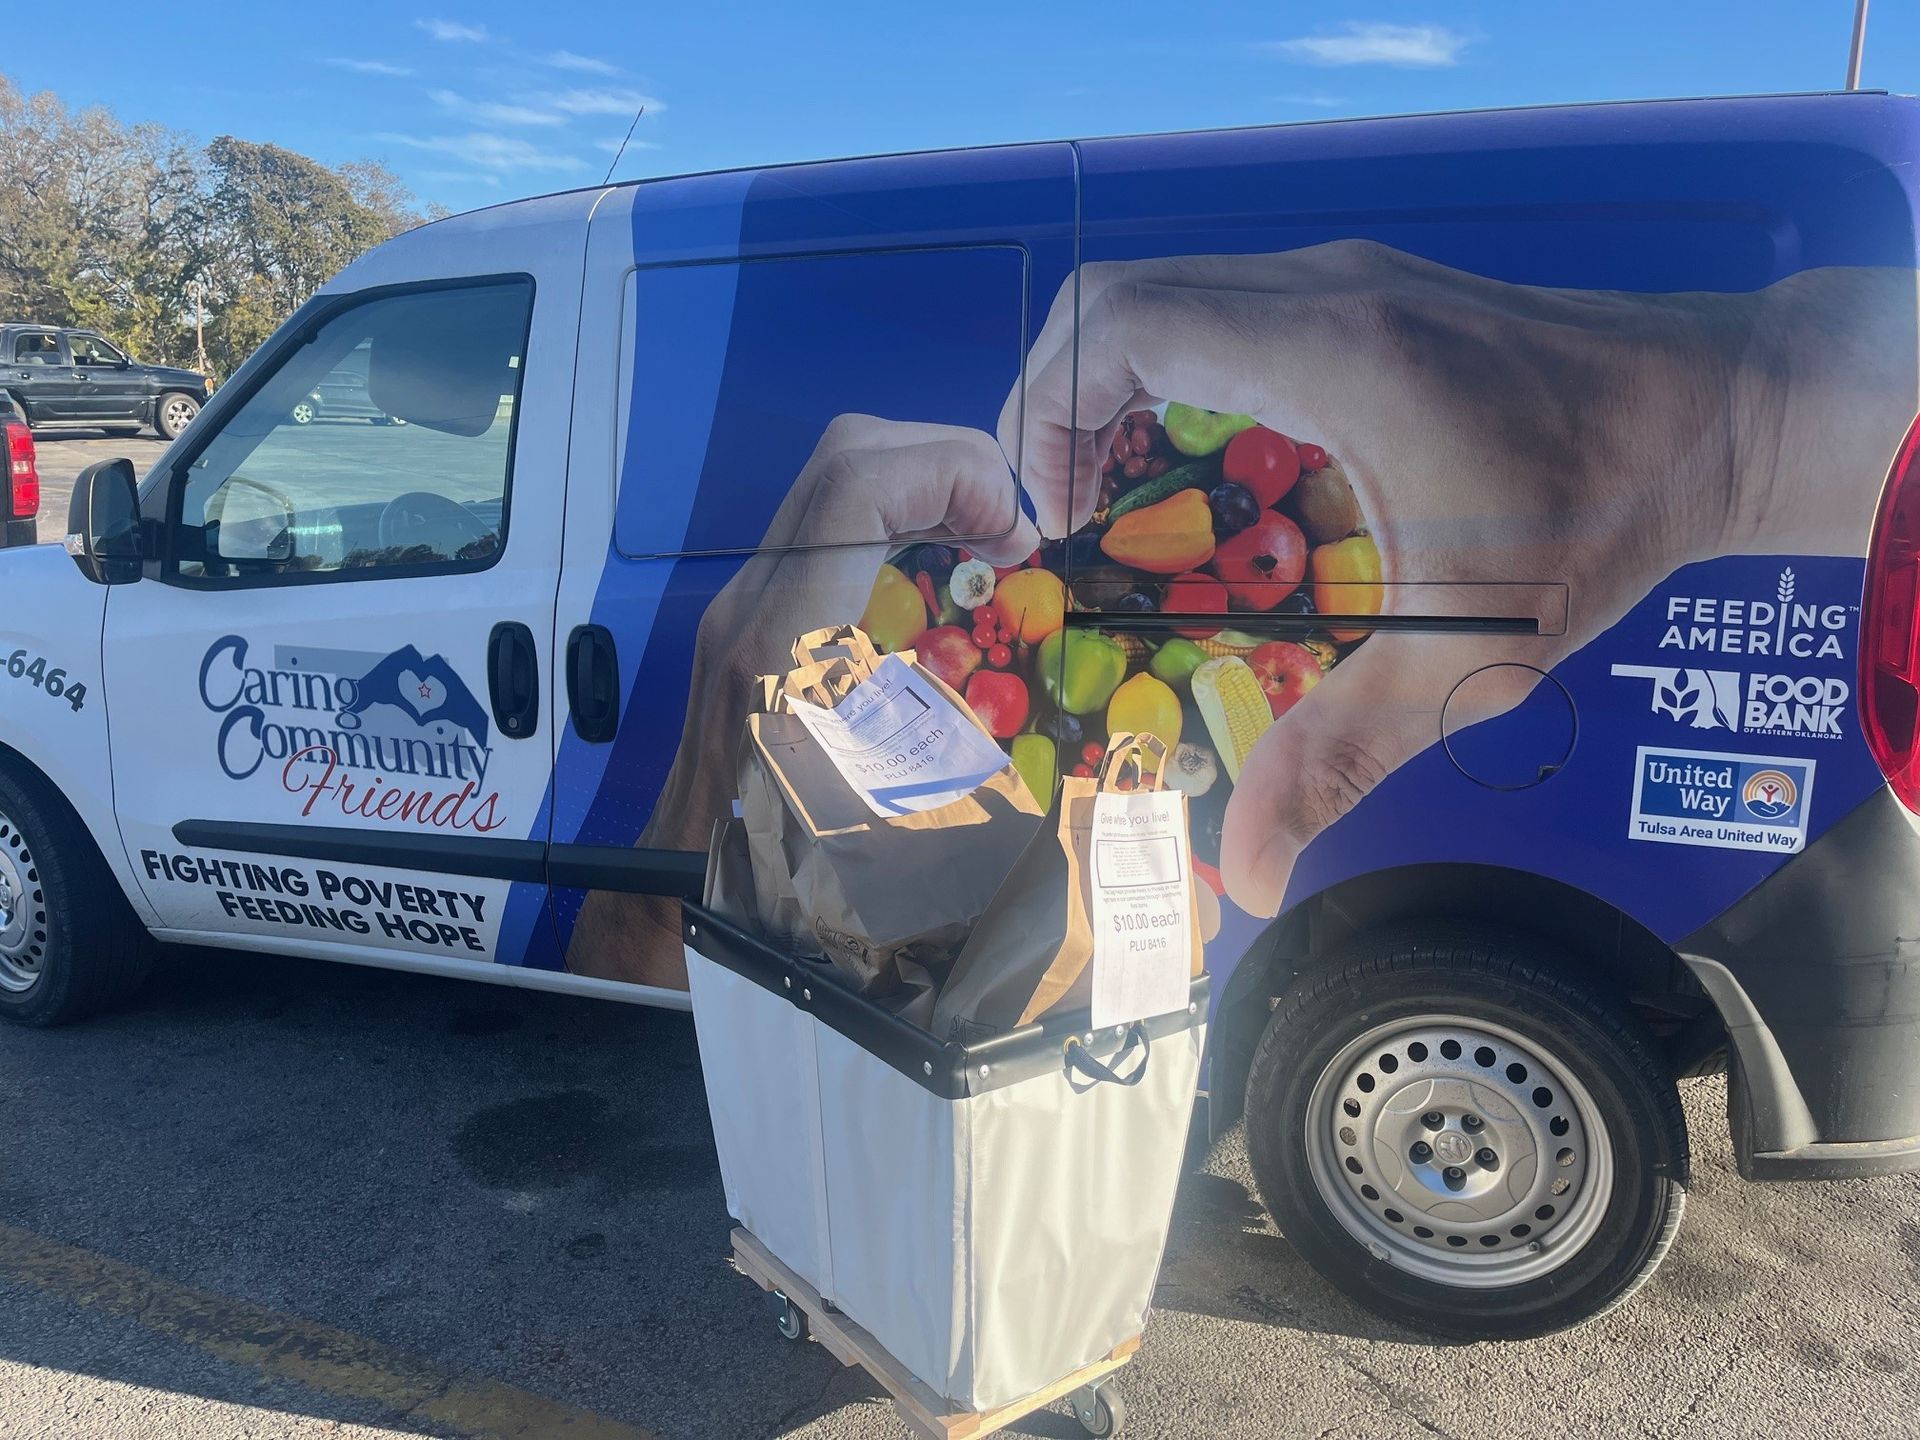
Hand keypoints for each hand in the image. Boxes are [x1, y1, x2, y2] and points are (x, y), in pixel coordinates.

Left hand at [567, 416, 1034, 978]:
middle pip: (849, 454)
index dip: (955, 474)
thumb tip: (1084, 766)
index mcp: (786, 644)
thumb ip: (977, 776)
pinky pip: (829, 521)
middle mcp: (755, 602)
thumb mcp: (891, 834)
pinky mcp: (752, 611)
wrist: (674, 895)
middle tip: (1013, 532)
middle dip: (951, 462)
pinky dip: (898, 516)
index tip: (1016, 538)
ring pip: (834, 477)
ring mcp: (746, 600)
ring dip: (925, 482)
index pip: (857, 485)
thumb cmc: (776, 881)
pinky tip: (942, 562)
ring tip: (991, 538)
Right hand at [1007, 241, 1915, 915]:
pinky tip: (1212, 482)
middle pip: (1120, 303)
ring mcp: (1346, 280)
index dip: (1047, 412)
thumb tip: (1248, 875)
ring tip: (1121, 508)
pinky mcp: (1370, 297)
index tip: (1054, 517)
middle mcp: (1320, 291)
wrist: (1724, 413)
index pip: (1117, 324)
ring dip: (1119, 394)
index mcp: (1324, 351)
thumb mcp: (1465, 649)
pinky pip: (1226, 316)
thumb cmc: (1599, 513)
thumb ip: (1339, 755)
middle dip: (1061, 409)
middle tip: (1067, 522)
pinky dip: (1179, 383)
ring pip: (1170, 302)